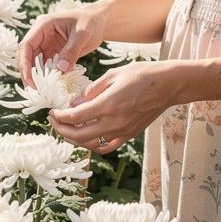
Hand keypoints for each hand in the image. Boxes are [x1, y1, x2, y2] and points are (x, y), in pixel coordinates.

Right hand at [18, 2, 108, 85]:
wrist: (99, 21)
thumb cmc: (90, 21)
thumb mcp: (82, 34)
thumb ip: (71, 51)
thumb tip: (61, 69)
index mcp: (42, 25)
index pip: (26, 46)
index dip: (25, 64)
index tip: (29, 80)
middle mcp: (40, 35)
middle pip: (26, 56)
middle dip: (28, 74)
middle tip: (34, 91)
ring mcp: (45, 45)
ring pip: (34, 64)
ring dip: (36, 77)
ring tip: (41, 93)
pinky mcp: (53, 54)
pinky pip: (45, 67)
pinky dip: (46, 77)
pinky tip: (50, 88)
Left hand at [50, 61, 175, 152]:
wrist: (168, 85)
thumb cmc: (141, 74)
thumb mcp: (112, 76)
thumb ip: (91, 91)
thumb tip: (74, 104)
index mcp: (107, 104)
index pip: (74, 117)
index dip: (59, 117)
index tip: (53, 112)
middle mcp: (114, 121)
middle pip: (78, 135)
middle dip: (62, 129)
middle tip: (56, 121)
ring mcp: (122, 131)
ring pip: (90, 144)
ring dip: (75, 139)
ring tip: (69, 129)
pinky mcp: (129, 135)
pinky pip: (107, 147)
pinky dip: (94, 145)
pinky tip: (89, 137)